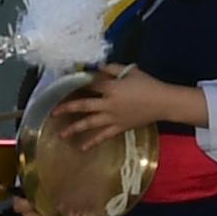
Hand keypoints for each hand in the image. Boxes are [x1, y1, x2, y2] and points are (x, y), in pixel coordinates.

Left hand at [53, 64, 200, 143]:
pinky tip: (81, 148)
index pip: (90, 85)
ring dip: (74, 128)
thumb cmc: (148, 84)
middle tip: (53, 112)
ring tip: (61, 133)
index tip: (68, 84)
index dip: (79, 84)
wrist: (163, 102)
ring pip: (89, 123)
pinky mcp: (118, 128)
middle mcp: (108, 103)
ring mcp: (112, 117)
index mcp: (111, 87)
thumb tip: (98, 68)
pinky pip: (102, 136)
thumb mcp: (131, 71)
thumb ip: (112, 68)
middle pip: (83, 105)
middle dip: (67, 108)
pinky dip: (92, 142)